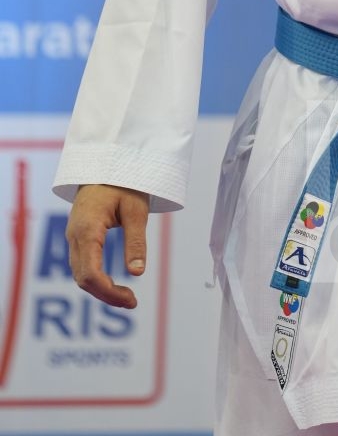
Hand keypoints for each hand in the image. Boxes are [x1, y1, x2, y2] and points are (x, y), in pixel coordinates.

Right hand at [66, 184, 149, 308]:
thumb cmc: (123, 182)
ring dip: (100, 288)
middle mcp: (74, 235)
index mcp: (86, 230)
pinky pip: (81, 263)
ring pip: (80, 272)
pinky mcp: (78, 234)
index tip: (131, 300)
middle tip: (132, 302)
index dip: (109, 292)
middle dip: (105, 294)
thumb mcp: (135, 210)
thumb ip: (136, 241)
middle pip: (82, 278)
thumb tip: (137, 273)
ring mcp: (73, 235)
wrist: (107, 160)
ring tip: (125, 296)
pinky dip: (95, 277)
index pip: (90, 274)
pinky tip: (112, 283)